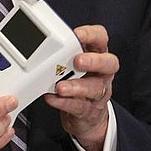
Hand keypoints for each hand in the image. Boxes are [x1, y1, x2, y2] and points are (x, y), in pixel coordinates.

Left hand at [43, 24, 118, 150]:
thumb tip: (42, 41)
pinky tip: (53, 98)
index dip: (92, 35)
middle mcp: (102, 72)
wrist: (86, 115)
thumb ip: (64, 51)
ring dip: (76, 86)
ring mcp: (98, 91)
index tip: (78, 35)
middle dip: (93, 61)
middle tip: (77, 61)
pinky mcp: (89, 110)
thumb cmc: (77, 80)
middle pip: (109, 63)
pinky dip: (65, 102)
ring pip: (94, 88)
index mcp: (98, 55)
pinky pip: (79, 106)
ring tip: (60, 86)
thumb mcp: (73, 62)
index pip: (101, 38)